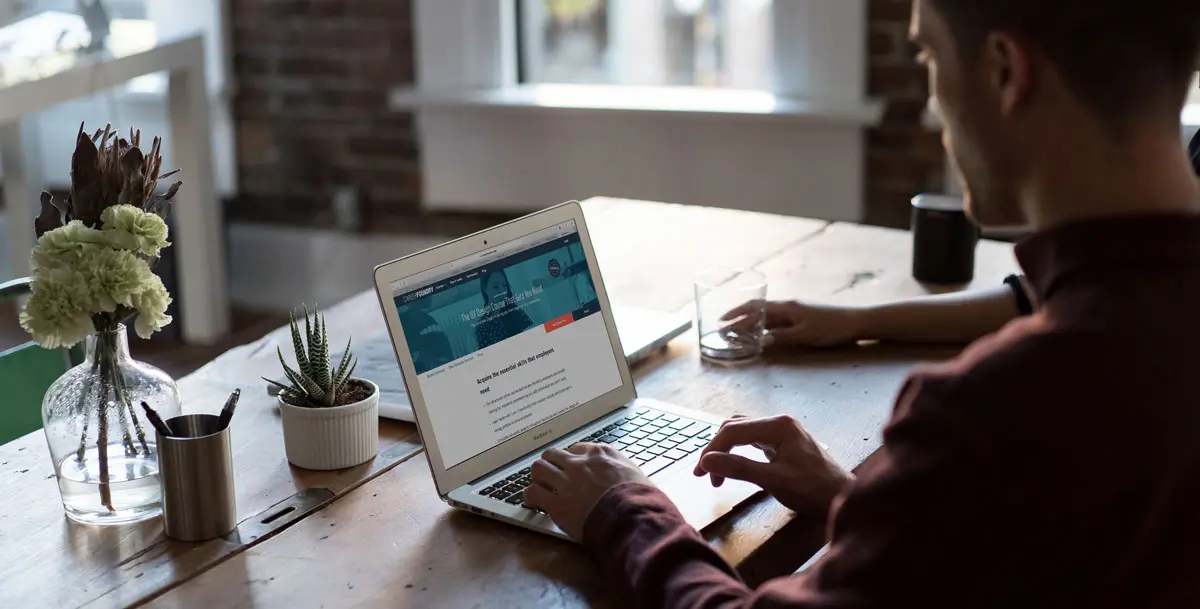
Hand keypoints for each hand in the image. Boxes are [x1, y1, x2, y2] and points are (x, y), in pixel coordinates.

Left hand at [525, 443, 651, 540]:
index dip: (573, 459)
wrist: (632, 517)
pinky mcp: (556, 503)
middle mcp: (580, 464)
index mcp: (601, 454)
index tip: (573, 468)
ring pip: (538, 468)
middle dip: (551, 464)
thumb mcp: (638, 474)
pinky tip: (535, 503)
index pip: (578, 448)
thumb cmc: (641, 499)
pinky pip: (532, 493)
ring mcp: (566, 482)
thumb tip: (625, 477)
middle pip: (553, 454)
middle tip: (552, 476)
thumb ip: (624, 471)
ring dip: (538, 478)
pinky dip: (531, 497)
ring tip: (541, 487)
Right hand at [693, 414, 851, 514]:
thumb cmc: (813, 490)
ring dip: (726, 450)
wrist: (843, 499)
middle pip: (735, 427)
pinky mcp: (783, 443)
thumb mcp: (773, 480)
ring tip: (716, 474)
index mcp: (778, 425)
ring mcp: (781, 432)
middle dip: (716, 449)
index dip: (712, 450)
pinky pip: (752, 440)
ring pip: (742, 432)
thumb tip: (707, 461)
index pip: (733, 431)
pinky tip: (733, 466)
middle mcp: (778, 422)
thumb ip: (739, 468)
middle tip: (704, 475)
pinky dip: (738, 452)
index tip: (701, 473)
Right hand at [721, 301, 863, 347]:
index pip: (755, 307)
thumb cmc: (831, 328)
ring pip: (766, 316)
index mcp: (786, 307)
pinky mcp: (801, 318)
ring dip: (750, 323)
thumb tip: (760, 340)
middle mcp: (787, 307)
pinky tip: (760, 334)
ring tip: (737, 333)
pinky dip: (763, 327)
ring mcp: (794, 312)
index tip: (722, 321)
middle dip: (739, 319)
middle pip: (758, 311)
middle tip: (723, 329)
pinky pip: (776, 321)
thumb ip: (782, 337)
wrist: (855, 322)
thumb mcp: (805, 335)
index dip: (737, 313)